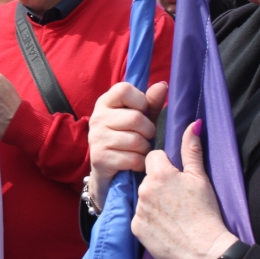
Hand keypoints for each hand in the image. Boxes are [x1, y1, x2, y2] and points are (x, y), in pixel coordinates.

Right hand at [87, 81, 166, 207]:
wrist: (109, 174)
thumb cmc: (127, 140)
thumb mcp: (141, 119)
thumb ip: (151, 103)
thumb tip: (163, 85)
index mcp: (105, 102)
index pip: (124, 90)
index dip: (141, 101)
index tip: (142, 112)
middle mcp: (97, 118)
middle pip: (135, 118)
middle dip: (148, 131)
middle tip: (145, 137)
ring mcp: (96, 138)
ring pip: (136, 140)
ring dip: (145, 149)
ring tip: (140, 151)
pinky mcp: (100, 159)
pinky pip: (133, 158)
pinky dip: (140, 163)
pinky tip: (135, 163)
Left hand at [132, 120, 237, 258]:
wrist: (205, 251)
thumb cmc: (206, 212)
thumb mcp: (200, 178)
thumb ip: (192, 149)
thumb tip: (194, 124)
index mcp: (159, 174)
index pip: (153, 157)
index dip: (165, 165)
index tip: (176, 177)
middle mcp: (144, 189)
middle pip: (146, 178)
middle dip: (158, 183)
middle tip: (176, 198)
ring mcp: (138, 210)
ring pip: (142, 197)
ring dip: (152, 202)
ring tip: (172, 214)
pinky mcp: (135, 228)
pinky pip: (139, 218)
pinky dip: (149, 221)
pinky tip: (165, 227)